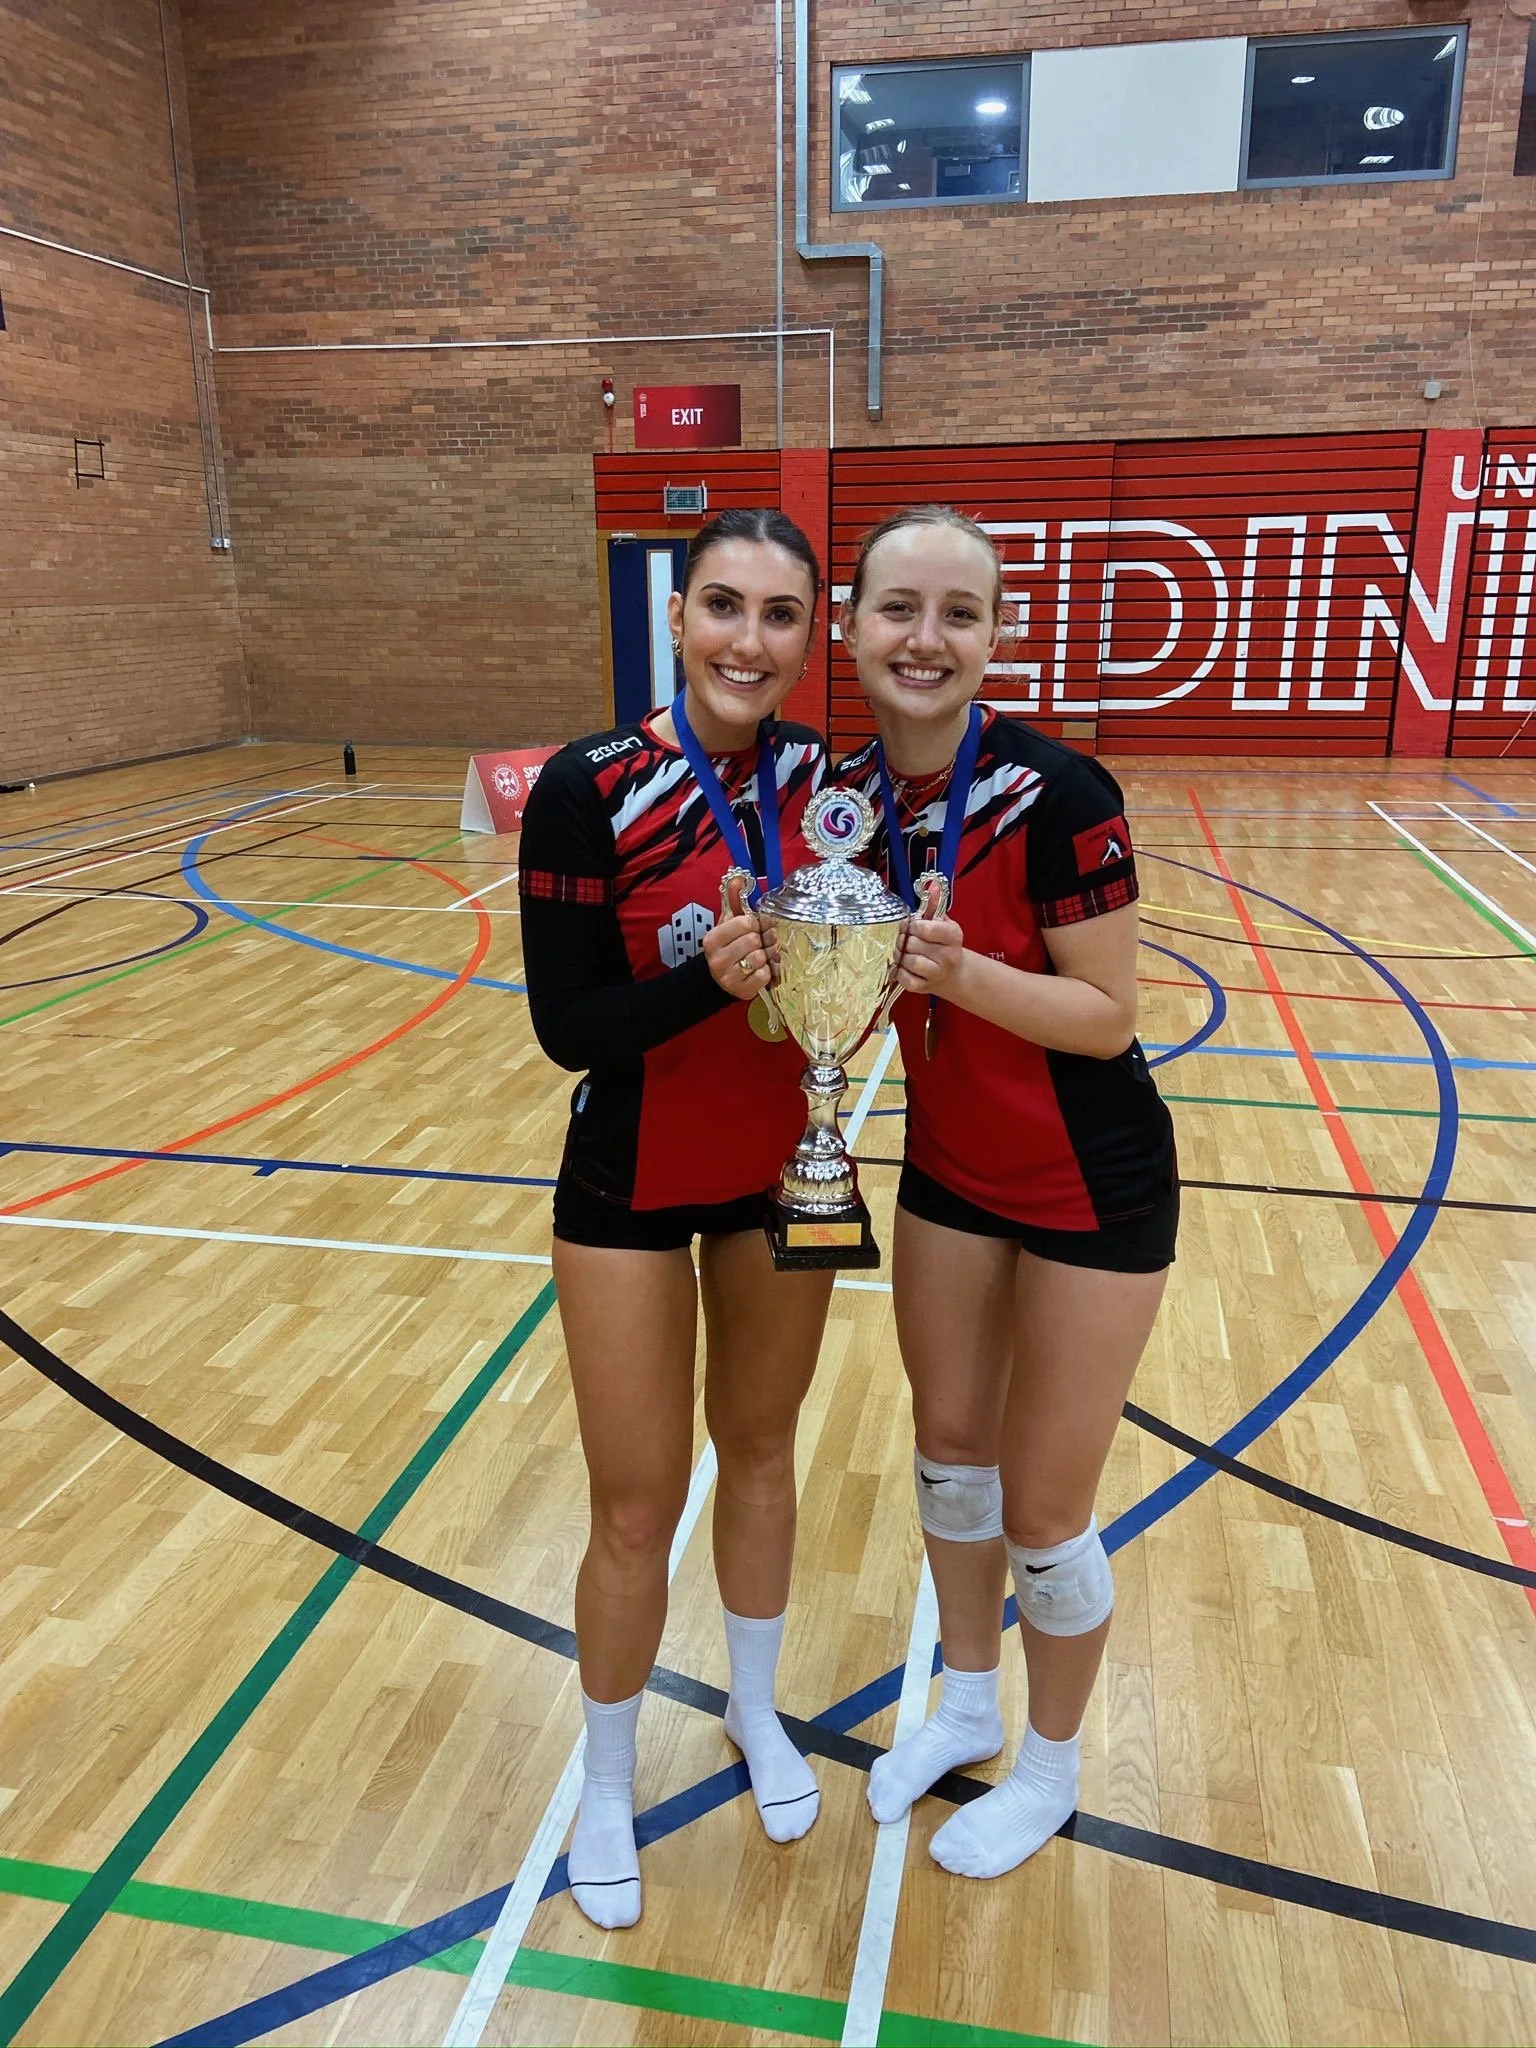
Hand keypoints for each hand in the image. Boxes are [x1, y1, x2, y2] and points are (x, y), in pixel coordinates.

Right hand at [704, 871, 771, 1001]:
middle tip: (759, 943)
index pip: (745, 923)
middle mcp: (717, 958)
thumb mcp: (727, 924)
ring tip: (759, 957)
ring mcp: (728, 977)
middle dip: (760, 941)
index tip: (753, 928)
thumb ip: (733, 900)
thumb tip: (739, 877)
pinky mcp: (742, 990)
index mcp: (713, 939)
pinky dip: (767, 972)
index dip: (754, 924)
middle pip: (754, 940)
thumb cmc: (728, 947)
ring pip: (760, 958)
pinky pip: (765, 976)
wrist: (718, 979)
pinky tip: (759, 970)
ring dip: (764, 957)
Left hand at [897, 878, 966, 995]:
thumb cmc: (943, 944)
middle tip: (904, 940)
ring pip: (910, 962)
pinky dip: (899, 973)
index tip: (911, 927)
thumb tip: (933, 884)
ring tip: (902, 953)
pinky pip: (906, 980)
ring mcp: (938, 973)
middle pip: (913, 944)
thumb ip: (934, 905)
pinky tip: (902, 967)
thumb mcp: (942, 923)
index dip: (912, 926)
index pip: (925, 928)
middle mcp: (948, 955)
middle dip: (904, 941)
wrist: (953, 973)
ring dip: (901, 956)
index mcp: (953, 935)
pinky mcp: (926, 987)